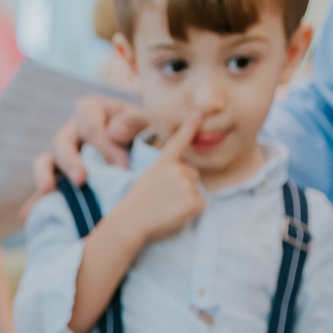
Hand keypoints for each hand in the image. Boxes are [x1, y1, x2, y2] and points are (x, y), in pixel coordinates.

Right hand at [32, 94, 151, 199]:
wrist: (146, 154)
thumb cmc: (146, 134)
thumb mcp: (146, 122)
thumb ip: (135, 122)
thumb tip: (115, 132)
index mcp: (92, 111)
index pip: (90, 123)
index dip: (104, 144)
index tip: (123, 165)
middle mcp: (73, 131)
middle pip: (61, 141)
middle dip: (70, 160)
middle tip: (81, 180)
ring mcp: (63, 156)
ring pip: (45, 161)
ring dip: (45, 176)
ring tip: (49, 191)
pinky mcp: (60, 179)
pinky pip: (43, 189)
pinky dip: (35, 201)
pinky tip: (28, 215)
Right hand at [116, 112, 205, 243]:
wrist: (130, 221)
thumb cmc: (136, 205)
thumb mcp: (148, 179)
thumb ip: (166, 174)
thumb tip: (185, 180)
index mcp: (164, 163)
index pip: (179, 141)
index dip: (190, 126)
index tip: (199, 112)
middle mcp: (177, 169)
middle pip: (193, 176)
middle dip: (185, 187)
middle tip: (164, 200)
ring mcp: (186, 184)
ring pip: (197, 192)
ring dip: (186, 201)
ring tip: (166, 208)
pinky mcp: (193, 201)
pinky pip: (201, 206)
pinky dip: (191, 213)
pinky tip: (175, 215)